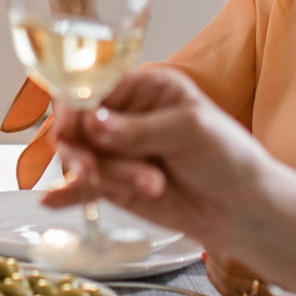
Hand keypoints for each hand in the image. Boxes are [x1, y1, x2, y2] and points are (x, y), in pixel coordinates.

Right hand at [42, 67, 295, 290]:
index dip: (74, 106)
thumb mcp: (190, 131)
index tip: (70, 129)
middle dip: (84, 150)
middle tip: (93, 172)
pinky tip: (52, 201)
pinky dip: (68, 193)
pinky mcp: (114, 184)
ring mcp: (117, 150)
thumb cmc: (229, 158)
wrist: (244, 210)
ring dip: (103, 176)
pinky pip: (83, 185)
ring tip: (149, 187)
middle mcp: (124, 114)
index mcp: (144, 86)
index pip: (92, 85)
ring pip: (82, 158)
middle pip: (77, 123)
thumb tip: (92, 123)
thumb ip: (138, 129)